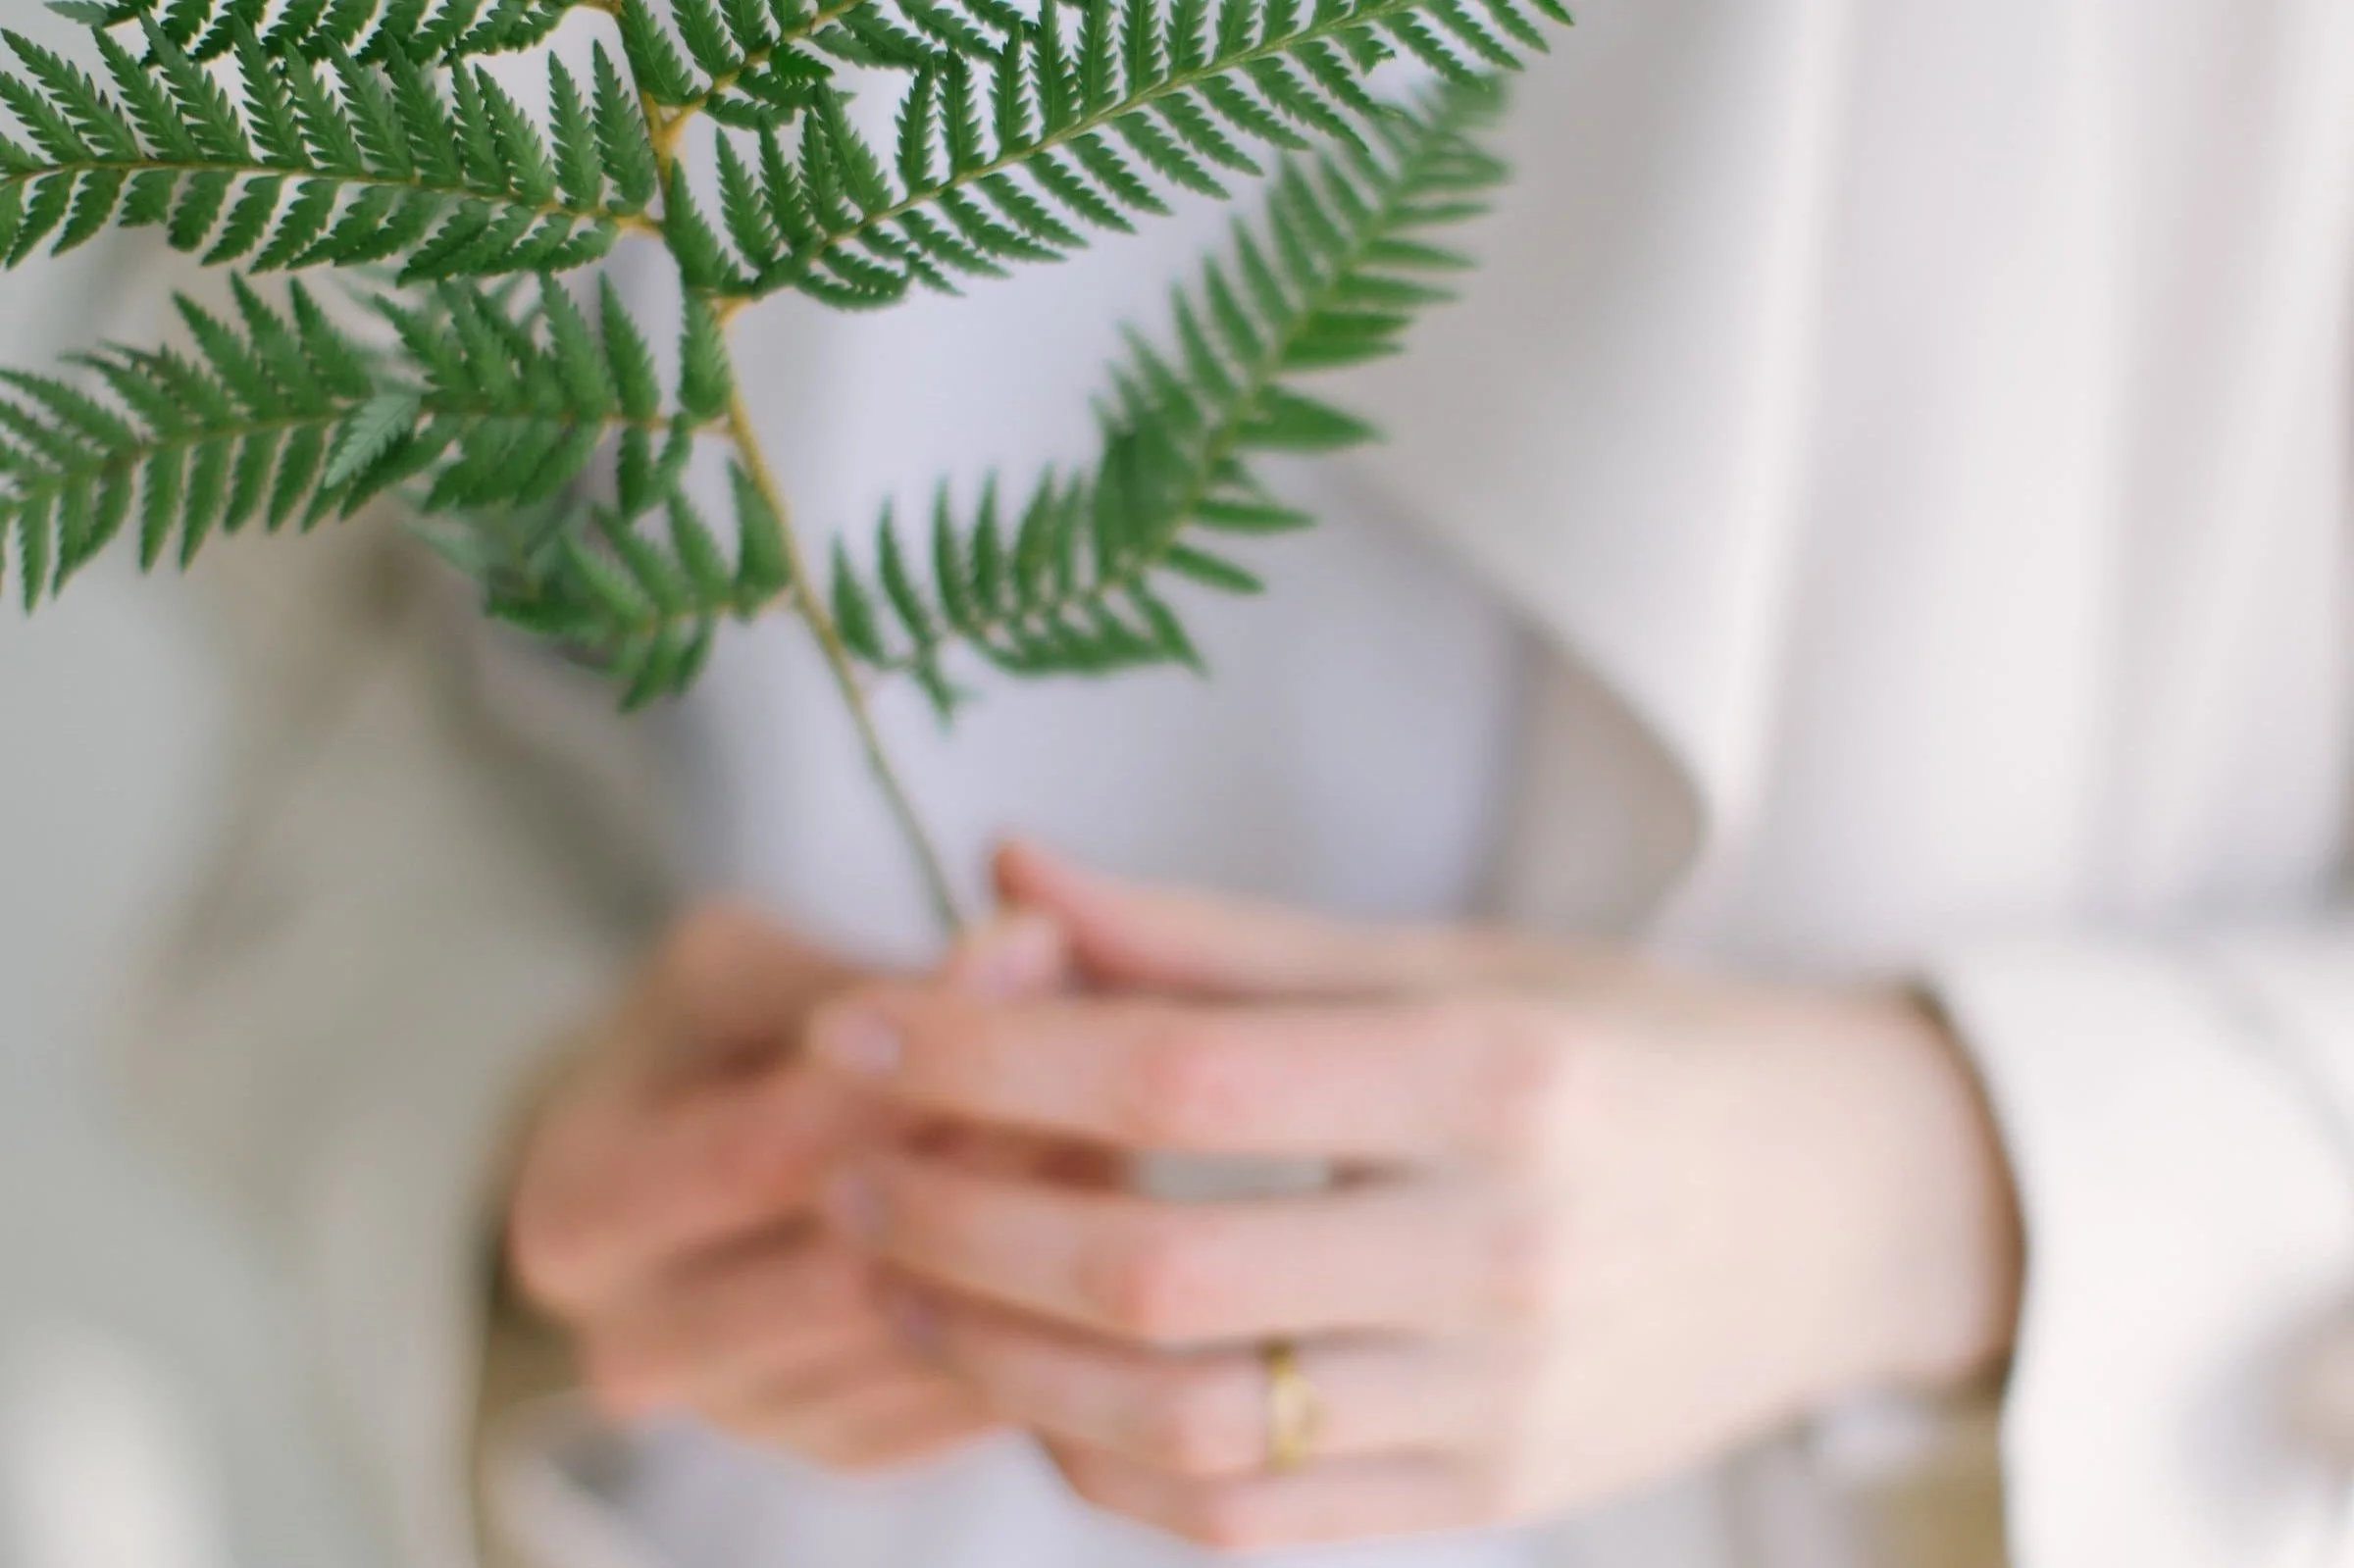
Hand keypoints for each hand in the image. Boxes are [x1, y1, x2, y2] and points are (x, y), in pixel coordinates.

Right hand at [504, 902, 1064, 1470]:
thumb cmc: (701, 1041)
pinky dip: (1046, 1299)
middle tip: (1112, 1046)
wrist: (675, 1165)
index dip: (905, 1064)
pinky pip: (968, 1393)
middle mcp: (640, 1349)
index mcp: (577, 1218)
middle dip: (989, 1156)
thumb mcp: (732, 966)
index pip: (763, 1155)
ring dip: (1039, 1228)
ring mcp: (747, 1419)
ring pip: (925, 1335)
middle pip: (849, 1268)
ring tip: (1124, 1107)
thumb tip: (1030, 944)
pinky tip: (1104, 1201)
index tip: (1033, 953)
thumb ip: (860, 972)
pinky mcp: (846, 1447)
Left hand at [806, 846, 2023, 1547]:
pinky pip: (1248, 1515)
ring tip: (900, 1281)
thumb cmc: (1632, 1049)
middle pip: (1156, 1264)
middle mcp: (1507, 1248)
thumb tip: (1013, 867)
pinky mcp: (1491, 1497)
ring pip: (1185, 1417)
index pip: (1183, 1071)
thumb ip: (1218, 936)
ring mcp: (1503, 1398)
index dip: (988, 1050)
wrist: (1847, 1208)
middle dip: (956, 1220)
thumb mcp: (1452, 957)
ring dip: (1003, 1358)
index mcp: (1499, 1074)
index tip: (855, 1030)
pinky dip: (1108, 1464)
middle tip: (846, 1172)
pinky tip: (1035, 1388)